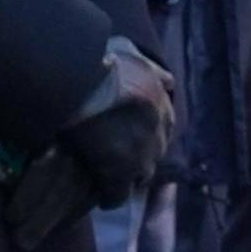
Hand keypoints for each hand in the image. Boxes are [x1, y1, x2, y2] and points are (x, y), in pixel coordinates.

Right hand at [58, 37, 177, 208]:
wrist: (80, 79)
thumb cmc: (101, 61)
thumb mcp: (132, 54)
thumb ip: (151, 69)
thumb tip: (170, 82)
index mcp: (162, 104)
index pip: (161, 128)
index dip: (142, 133)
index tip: (128, 135)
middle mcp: (158, 131)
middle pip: (153, 154)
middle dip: (139, 156)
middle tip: (117, 156)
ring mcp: (142, 155)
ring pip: (140, 177)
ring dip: (128, 178)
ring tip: (109, 177)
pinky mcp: (120, 173)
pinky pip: (117, 195)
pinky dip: (110, 197)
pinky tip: (100, 197)